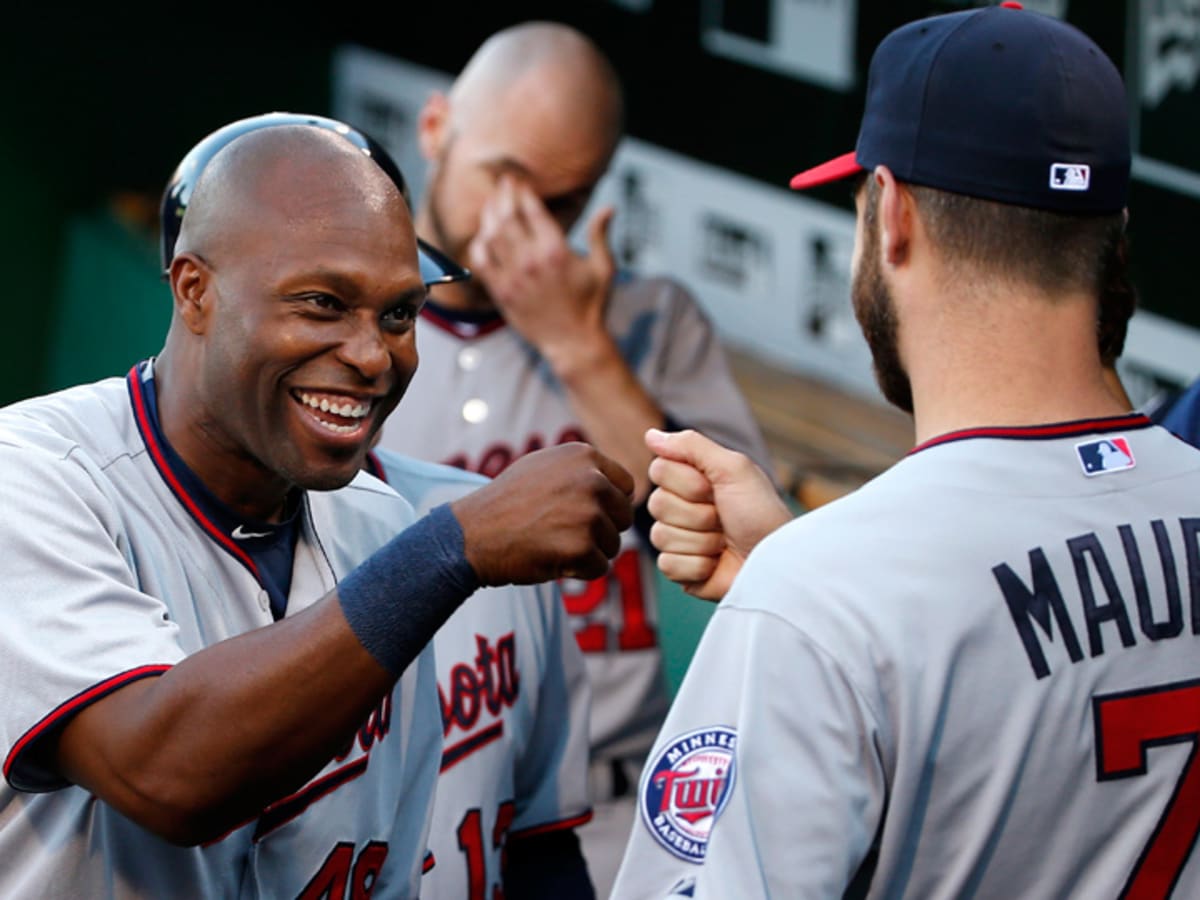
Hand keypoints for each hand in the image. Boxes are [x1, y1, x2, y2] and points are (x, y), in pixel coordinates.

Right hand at [450, 443, 634, 585]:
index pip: (626, 487)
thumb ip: (583, 471)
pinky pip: (599, 567)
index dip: (608, 506)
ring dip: (588, 552)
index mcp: (584, 456)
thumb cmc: (506, 503)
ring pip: (613, 544)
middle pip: (623, 517)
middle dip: (601, 531)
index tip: (581, 514)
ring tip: (552, 543)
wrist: (472, 534)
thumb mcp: (544, 467)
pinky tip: (550, 558)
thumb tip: (625, 487)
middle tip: (563, 533)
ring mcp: (588, 513)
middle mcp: (591, 480)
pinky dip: (578, 571)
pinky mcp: (582, 547)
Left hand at [468, 175, 615, 370]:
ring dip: (489, 215)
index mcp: (556, 250)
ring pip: (490, 235)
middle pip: (507, 216)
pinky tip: (484, 236)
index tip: (518, 180)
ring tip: (492, 204)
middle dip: (503, 195)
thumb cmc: (592, 305)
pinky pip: (481, 261)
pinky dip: (479, 244)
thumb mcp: (604, 268)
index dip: (521, 190)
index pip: (531, 209)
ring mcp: (513, 277)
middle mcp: (530, 260)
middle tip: (502, 184)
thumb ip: (601, 235)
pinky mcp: (501, 292)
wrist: (573, 343)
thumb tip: (609, 207)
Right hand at [645, 428, 791, 600]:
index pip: (658, 470)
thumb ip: (691, 446)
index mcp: (692, 480)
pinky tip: (716, 564)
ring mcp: (678, 540)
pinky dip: (698, 566)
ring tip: (724, 543)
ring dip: (701, 541)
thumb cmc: (761, 514)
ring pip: (661, 536)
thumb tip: (650, 434)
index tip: (715, 489)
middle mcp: (681, 508)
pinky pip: (668, 564)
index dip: (688, 483)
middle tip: (723, 519)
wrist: (776, 562)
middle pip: (656, 504)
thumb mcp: (733, 469)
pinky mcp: (680, 570)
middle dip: (697, 514)